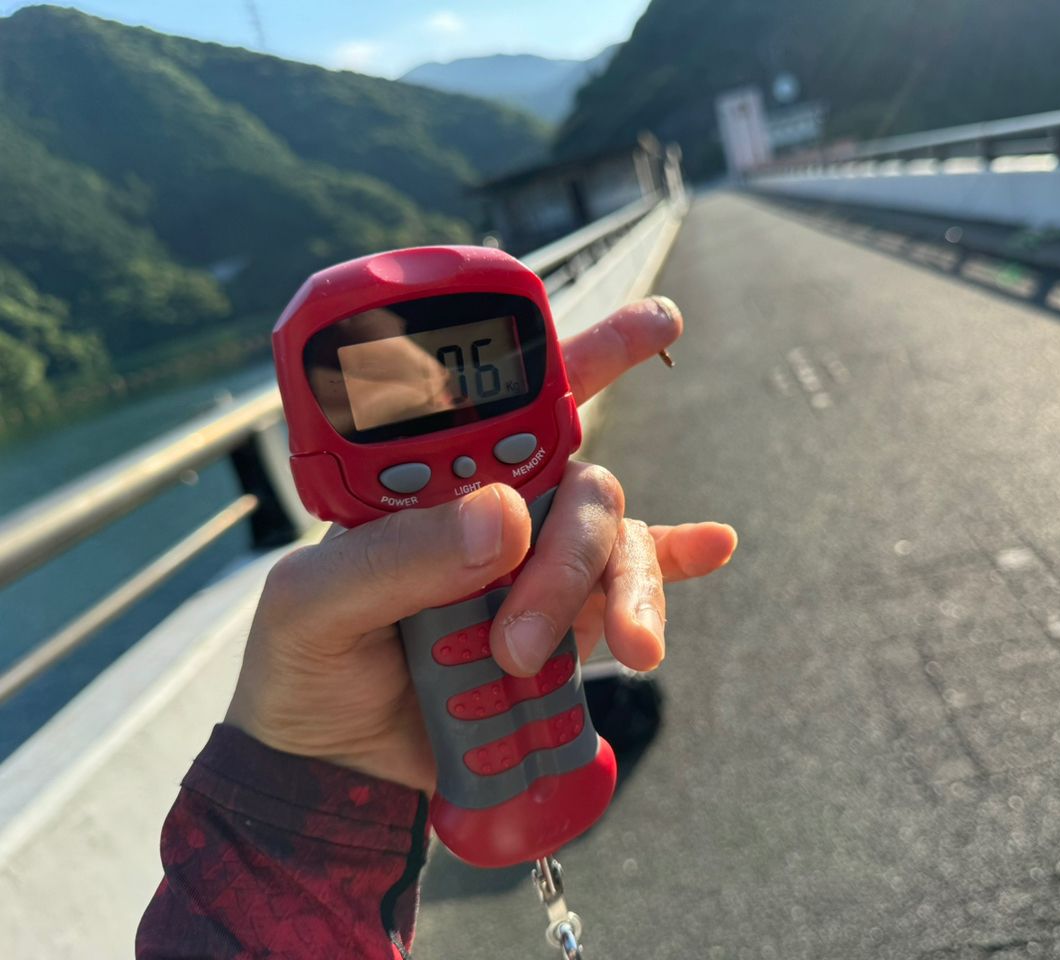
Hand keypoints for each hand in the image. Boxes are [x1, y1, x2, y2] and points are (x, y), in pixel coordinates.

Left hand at [226, 297, 737, 792]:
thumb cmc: (308, 668)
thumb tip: (507, 518)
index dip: (585, 353)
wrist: (337, 767)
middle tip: (517, 641)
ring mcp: (535, 565)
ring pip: (612, 542)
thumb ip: (397, 560)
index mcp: (430, 481)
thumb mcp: (316, 608)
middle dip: (568, 555)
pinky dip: (675, 569)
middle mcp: (494, 509)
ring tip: (588, 661)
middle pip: (576, 485)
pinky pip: (637, 584)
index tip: (656, 324)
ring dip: (617, 597)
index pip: (510, 400)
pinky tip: (712, 549)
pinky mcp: (567, 624)